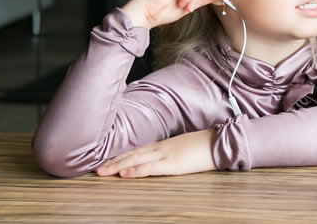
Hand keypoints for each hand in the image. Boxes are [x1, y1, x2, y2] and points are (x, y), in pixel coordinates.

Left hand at [96, 129, 216, 177]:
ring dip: (118, 166)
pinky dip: (135, 170)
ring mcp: (165, 155)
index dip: (122, 155)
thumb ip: (172, 151)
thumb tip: (165, 157)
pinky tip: (124, 174)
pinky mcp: (172, 163)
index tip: (109, 161)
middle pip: (132, 154)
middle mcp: (161, 148)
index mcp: (164, 144)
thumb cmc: (205, 146)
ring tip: (103, 172)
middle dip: (114, 162)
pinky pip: (150, 167)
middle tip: (97, 169)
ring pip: (136, 159)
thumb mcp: (185, 147)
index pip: (138, 150)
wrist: (219, 143)